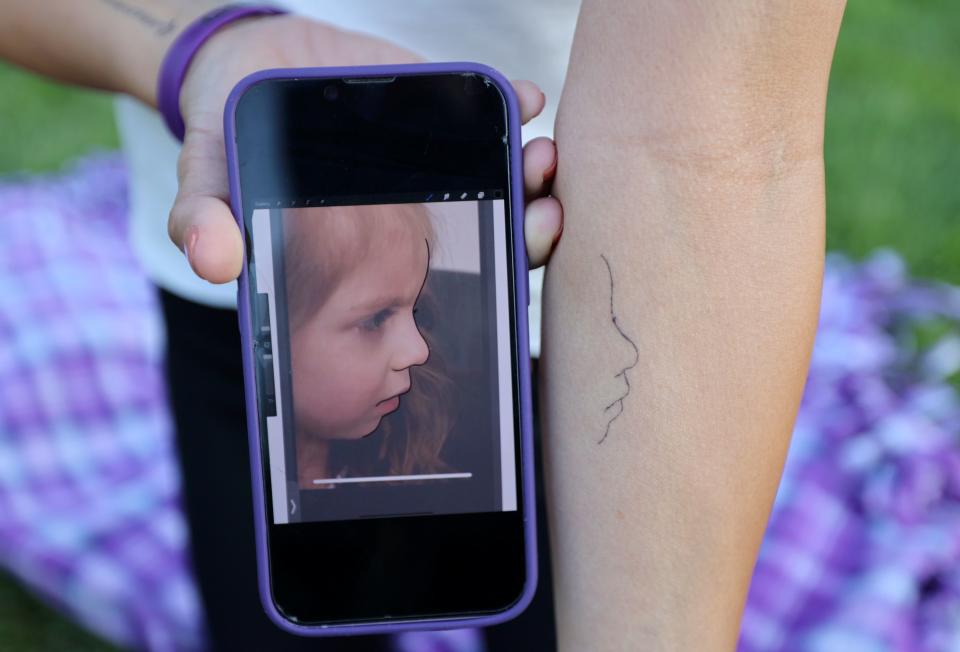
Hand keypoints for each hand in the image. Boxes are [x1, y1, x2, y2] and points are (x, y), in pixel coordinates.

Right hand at [168, 14, 562, 283]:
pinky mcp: (435, 103)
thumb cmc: (231, 132)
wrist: (243, 60)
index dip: (485, 286)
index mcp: (372, 246)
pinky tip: (525, 98)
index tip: (511, 270)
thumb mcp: (209, 177)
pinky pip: (487, 107)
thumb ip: (205, 219)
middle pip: (490, 233)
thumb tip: (215, 263)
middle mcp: (413, 208)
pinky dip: (512, 102)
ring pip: (500, 175)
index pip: (441, 282)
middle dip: (527, 228)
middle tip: (544, 215)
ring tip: (540, 158)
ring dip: (531, 171)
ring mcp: (431, 157)